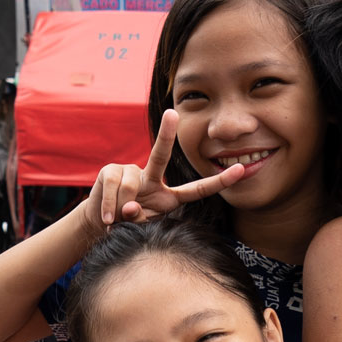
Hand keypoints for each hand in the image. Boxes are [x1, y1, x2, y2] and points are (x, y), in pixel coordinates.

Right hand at [82, 109, 244, 236]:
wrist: (100, 222)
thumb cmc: (127, 225)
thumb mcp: (140, 228)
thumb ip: (141, 220)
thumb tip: (130, 206)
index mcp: (169, 196)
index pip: (198, 190)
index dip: (219, 182)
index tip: (242, 170)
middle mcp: (152, 178)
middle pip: (161, 155)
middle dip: (166, 134)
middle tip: (172, 113)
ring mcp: (131, 172)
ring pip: (130, 186)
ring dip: (121, 209)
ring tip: (116, 220)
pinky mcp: (110, 171)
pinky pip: (113, 189)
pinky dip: (109, 207)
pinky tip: (107, 217)